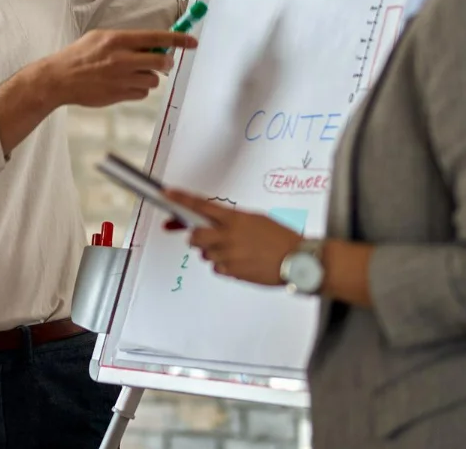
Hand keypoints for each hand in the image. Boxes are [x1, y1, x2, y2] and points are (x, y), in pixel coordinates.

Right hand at [42, 29, 197, 108]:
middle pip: (161, 61)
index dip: (178, 39)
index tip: (193, 41)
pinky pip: (142, 94)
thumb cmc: (79, 56)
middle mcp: (122, 59)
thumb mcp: (99, 37)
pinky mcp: (119, 95)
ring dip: (148, 77)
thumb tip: (152, 43)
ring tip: (130, 74)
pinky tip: (122, 85)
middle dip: (166, 62)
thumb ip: (125, 40)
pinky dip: (138, 90)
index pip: (156, 37)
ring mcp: (121, 79)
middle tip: (162, 62)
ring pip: (153, 80)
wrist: (59, 79)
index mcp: (117, 39)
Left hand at [163, 189, 301, 286]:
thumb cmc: (281, 238)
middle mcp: (228, 236)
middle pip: (194, 236)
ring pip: (205, 254)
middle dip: (196, 237)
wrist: (298, 260)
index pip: (201, 206)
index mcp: (235, 219)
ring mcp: (230, 255)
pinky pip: (217, 268)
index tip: (167, 194)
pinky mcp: (233, 272)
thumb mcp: (257, 219)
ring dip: (214, 252)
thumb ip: (233, 220)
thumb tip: (216, 223)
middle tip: (205, 237)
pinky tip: (241, 262)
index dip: (181, 199)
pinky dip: (224, 266)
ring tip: (237, 251)